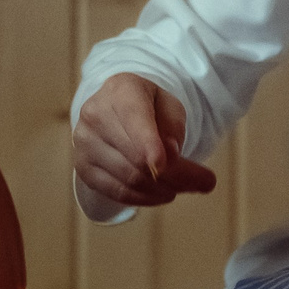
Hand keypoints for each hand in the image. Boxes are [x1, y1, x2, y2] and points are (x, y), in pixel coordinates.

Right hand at [72, 73, 217, 209]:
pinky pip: (117, 192)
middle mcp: (95, 114)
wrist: (115, 112)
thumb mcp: (169, 105)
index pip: (134, 119)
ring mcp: (84, 143)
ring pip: (128, 178)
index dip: (148, 144)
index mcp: (120, 89)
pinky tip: (163, 194)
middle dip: (175, 175)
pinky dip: (144, 198)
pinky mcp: (83, 168)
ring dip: (163, 189)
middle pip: (136, 156)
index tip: (164, 165)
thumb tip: (171, 155)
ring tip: (186, 188)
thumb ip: (173, 125)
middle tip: (205, 183)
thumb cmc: (148, 108)